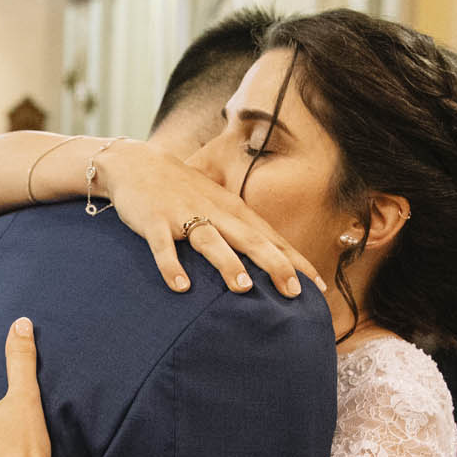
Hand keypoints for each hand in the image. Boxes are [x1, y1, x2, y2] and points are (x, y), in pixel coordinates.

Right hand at [93, 140, 321, 298]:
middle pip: (250, 239)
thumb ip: (240, 232)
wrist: (137, 164)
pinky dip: (171, 266)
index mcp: (233, 211)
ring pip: (211, 240)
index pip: (271, 238)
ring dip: (227, 263)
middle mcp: (214, 212)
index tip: (318, 288)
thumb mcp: (218, 207)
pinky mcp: (155, 221)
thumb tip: (270, 264)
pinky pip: (163, 247)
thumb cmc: (184, 192)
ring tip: (243, 287)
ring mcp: (184, 216)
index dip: (296, 262)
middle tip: (294, 293)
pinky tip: (180, 287)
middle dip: (273, 264)